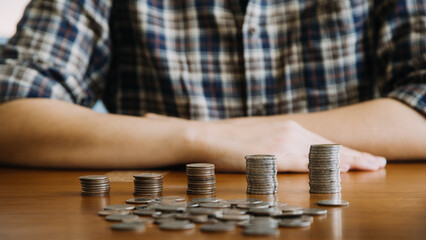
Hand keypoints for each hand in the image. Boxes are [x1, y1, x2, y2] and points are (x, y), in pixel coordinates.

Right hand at [144, 114, 386, 171]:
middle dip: (356, 155)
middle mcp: (290, 131)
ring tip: (371, 165)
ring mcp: (284, 141)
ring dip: (350, 160)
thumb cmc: (231, 139)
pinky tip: (342, 170)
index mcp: (287, 127)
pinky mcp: (274, 154)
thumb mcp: (260, 137)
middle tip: (377, 162)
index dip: (344, 150)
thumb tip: (291, 152)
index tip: (361, 156)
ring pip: (324, 153)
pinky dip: (327, 166)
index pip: (322, 141)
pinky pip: (306, 162)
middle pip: (329, 146)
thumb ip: (279, 143)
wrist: (208, 136)